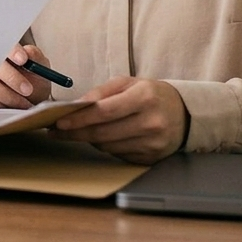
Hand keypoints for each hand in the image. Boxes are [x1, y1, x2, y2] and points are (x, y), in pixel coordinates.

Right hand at [0, 44, 51, 110]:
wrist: (29, 103)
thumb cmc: (33, 81)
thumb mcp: (40, 67)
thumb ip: (35, 56)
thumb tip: (27, 52)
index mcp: (1, 48)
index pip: (1, 43)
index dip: (11, 51)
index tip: (23, 59)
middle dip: (11, 77)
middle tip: (28, 89)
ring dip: (9, 95)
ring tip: (25, 103)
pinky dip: (1, 105)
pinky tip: (11, 107)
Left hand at [50, 77, 187, 164]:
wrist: (184, 113)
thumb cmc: (151, 95)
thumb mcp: (129, 83)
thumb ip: (102, 92)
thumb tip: (77, 106)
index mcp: (144, 98)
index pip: (104, 112)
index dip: (79, 118)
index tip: (59, 122)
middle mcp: (151, 122)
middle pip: (103, 133)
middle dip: (76, 133)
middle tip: (57, 131)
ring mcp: (153, 144)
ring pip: (108, 147)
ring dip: (89, 140)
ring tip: (78, 131)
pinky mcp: (152, 158)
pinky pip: (118, 155)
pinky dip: (106, 147)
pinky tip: (101, 138)